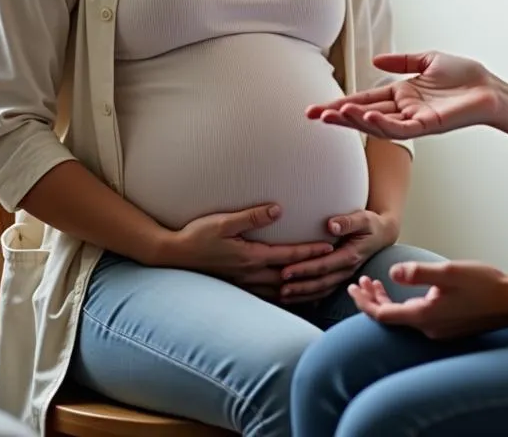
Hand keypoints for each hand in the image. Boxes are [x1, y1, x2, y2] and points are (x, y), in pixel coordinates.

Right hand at [162, 203, 333, 298]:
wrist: (173, 255)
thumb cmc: (197, 235)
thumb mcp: (223, 221)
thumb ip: (252, 216)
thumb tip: (279, 210)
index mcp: (250, 257)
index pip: (288, 256)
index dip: (310, 251)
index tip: (330, 247)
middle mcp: (250, 274)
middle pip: (289, 277)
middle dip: (312, 273)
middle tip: (335, 268)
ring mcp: (244, 284)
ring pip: (280, 292)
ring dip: (301, 289)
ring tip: (321, 286)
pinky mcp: (238, 287)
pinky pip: (267, 297)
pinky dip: (284, 298)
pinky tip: (292, 297)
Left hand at [277, 209, 398, 304]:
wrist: (382, 235)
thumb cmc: (371, 224)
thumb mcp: (364, 218)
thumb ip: (348, 221)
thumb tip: (331, 225)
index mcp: (351, 256)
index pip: (324, 266)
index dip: (305, 269)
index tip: (286, 270)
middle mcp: (347, 270)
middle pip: (320, 282)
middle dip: (299, 285)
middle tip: (279, 285)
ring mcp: (344, 276)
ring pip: (321, 290)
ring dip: (302, 294)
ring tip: (282, 295)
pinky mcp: (340, 278)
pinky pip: (324, 291)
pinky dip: (309, 297)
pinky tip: (294, 298)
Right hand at [306, 52, 499, 139]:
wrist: (490, 88)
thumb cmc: (465, 76)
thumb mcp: (428, 60)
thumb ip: (402, 61)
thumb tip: (376, 60)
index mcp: (402, 95)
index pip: (365, 100)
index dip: (342, 103)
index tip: (317, 107)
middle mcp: (404, 110)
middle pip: (365, 114)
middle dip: (338, 116)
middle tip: (312, 116)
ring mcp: (414, 119)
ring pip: (377, 124)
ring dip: (354, 120)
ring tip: (331, 115)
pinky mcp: (427, 126)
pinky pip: (400, 128)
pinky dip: (381, 123)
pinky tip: (366, 116)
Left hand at [347, 260, 507, 339]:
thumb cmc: (483, 285)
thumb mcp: (449, 272)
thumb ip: (418, 273)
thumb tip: (392, 273)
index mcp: (424, 316)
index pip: (383, 315)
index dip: (364, 302)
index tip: (353, 287)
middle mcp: (428, 328)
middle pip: (390, 318)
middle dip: (372, 300)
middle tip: (360, 283)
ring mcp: (438, 330)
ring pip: (402, 318)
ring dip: (388, 301)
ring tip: (377, 284)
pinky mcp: (448, 327)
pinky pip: (416, 317)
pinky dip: (403, 304)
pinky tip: (406, 293)